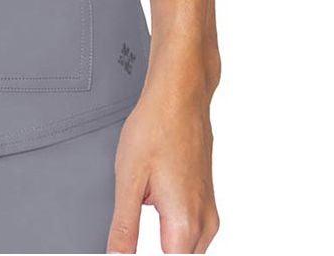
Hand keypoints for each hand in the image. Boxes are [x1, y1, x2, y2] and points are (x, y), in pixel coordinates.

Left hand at [105, 69, 219, 252]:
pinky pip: (193, 228)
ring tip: (145, 201)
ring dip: (166, 240)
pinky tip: (155, 196)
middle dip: (157, 251)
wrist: (181, 94)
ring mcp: (209, 209)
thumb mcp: (128, 179)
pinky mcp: (207, 197)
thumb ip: (124, 227)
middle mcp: (204, 222)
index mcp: (184, 223)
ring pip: (188, 247)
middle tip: (133, 222)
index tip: (129, 248)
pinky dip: (174, 225)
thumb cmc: (156, 126)